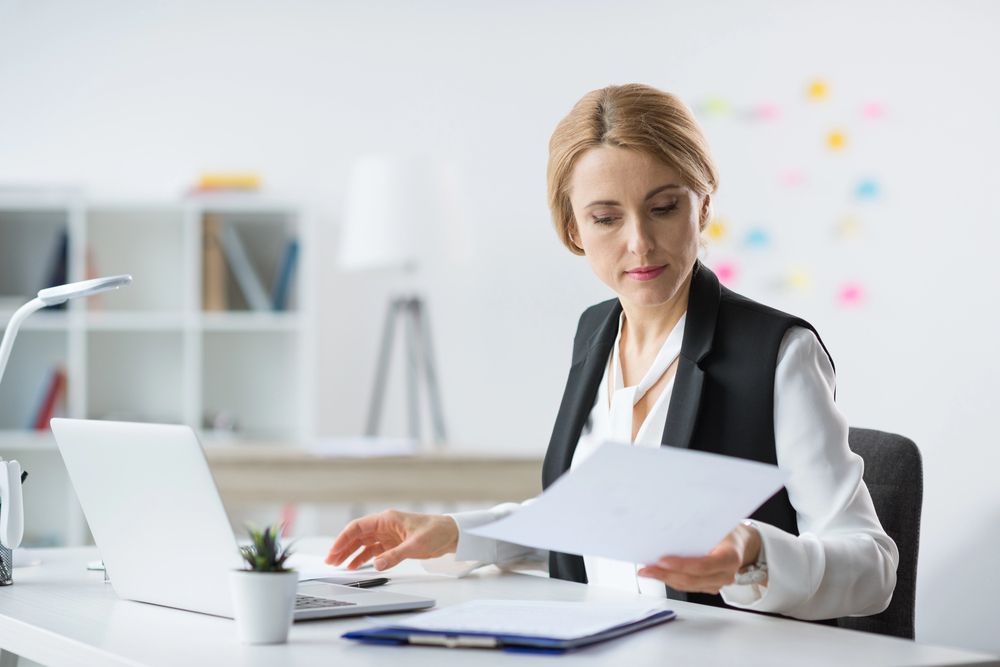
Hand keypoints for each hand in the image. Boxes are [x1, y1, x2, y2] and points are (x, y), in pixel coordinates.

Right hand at [325, 509, 459, 570]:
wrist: (451, 534)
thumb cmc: (435, 531)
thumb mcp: (415, 545)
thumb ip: (395, 556)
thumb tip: (376, 565)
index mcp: (386, 519)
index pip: (358, 527)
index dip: (343, 539)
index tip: (333, 551)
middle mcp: (384, 526)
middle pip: (357, 536)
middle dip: (343, 548)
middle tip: (330, 561)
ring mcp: (388, 535)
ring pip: (364, 544)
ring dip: (351, 554)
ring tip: (339, 566)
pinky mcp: (394, 544)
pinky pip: (374, 551)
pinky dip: (363, 558)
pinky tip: (355, 566)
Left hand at [637, 523, 762, 594]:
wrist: (741, 544)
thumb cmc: (728, 531)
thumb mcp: (720, 523)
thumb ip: (701, 526)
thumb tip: (672, 521)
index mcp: (730, 557)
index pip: (704, 565)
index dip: (681, 565)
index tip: (661, 560)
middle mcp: (726, 574)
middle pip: (692, 580)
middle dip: (666, 575)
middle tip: (647, 569)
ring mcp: (718, 583)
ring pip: (688, 586)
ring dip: (665, 579)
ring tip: (647, 571)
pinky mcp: (709, 587)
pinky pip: (689, 587)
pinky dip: (672, 580)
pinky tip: (659, 573)